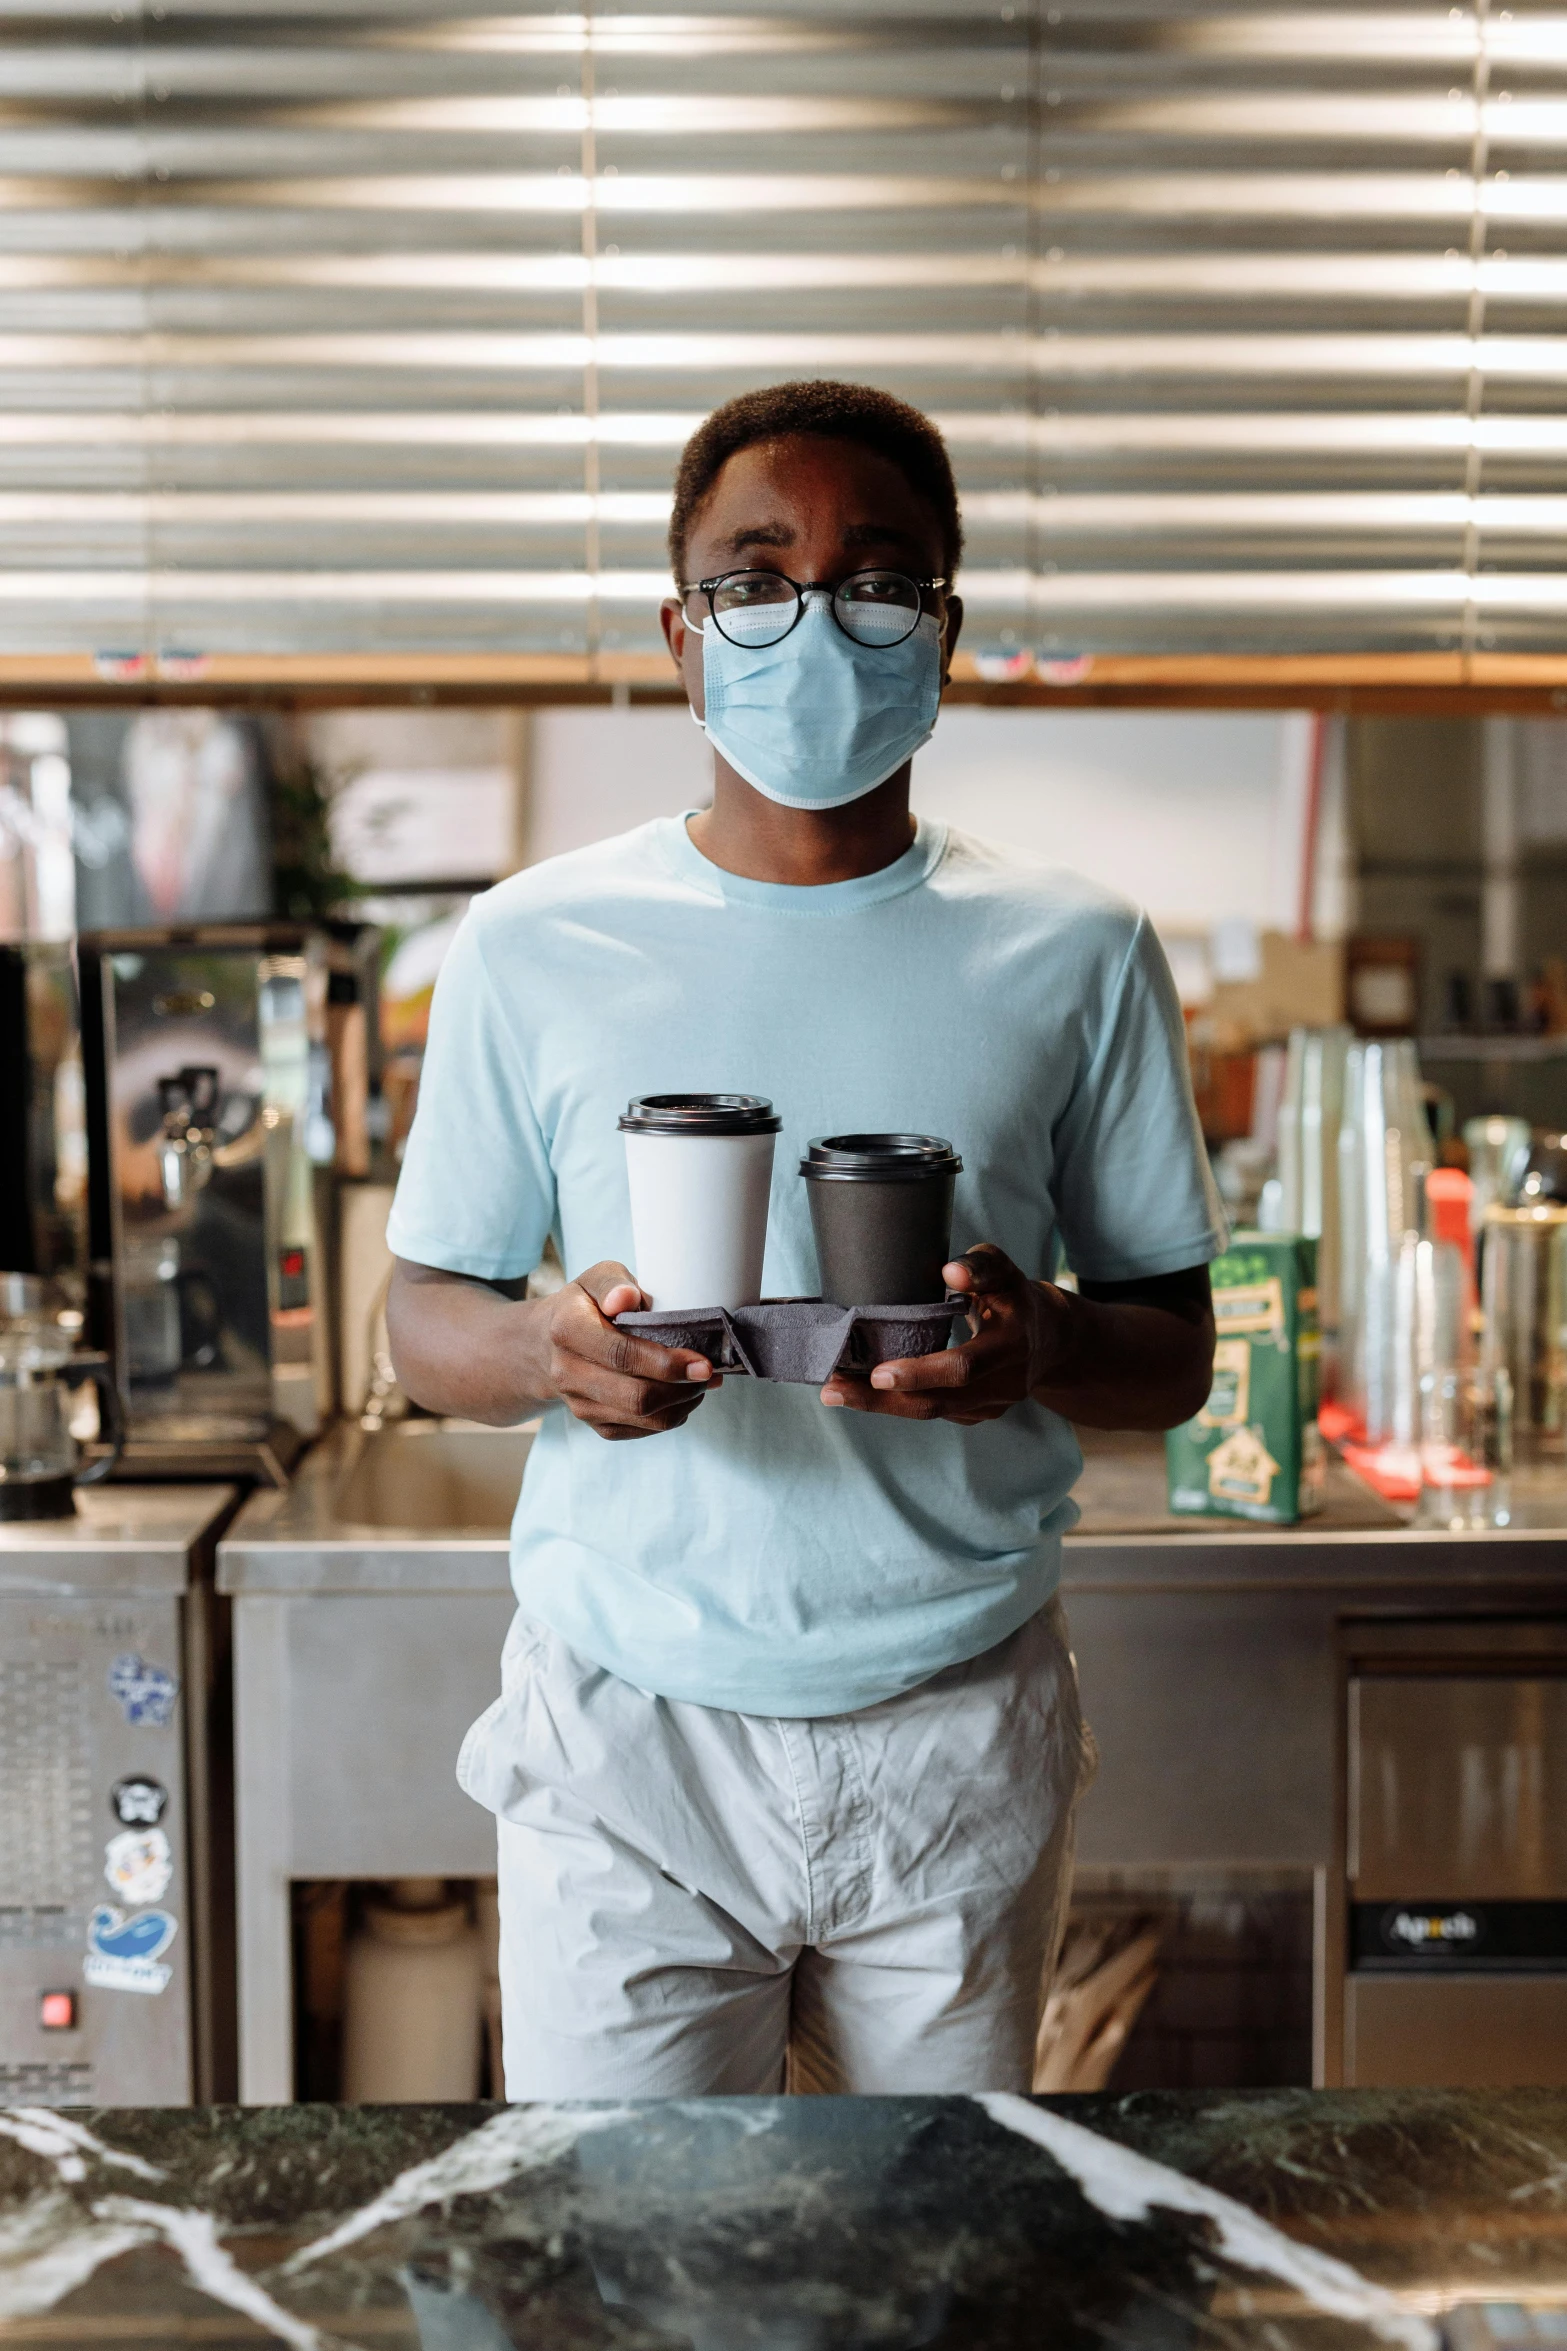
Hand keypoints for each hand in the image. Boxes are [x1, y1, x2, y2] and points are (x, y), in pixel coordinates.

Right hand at [535, 1261, 719, 1440]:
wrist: (547, 1344)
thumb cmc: (584, 1305)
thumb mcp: (595, 1279)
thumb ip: (613, 1282)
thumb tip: (627, 1298)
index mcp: (568, 1330)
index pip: (622, 1355)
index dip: (667, 1363)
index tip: (703, 1362)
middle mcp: (567, 1372)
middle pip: (636, 1396)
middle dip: (683, 1388)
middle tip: (709, 1373)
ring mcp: (579, 1403)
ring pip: (643, 1419)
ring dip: (683, 1404)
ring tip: (701, 1384)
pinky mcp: (593, 1423)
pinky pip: (640, 1431)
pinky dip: (670, 1417)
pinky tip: (683, 1396)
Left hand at [819, 1244, 1069, 1423]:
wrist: (1050, 1338)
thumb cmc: (1015, 1296)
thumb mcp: (1004, 1270)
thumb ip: (980, 1266)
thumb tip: (948, 1271)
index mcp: (1011, 1345)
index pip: (962, 1367)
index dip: (920, 1373)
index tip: (877, 1373)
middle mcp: (1004, 1384)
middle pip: (938, 1402)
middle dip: (882, 1400)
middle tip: (833, 1390)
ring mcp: (992, 1406)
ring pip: (932, 1413)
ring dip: (881, 1405)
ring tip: (835, 1393)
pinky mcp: (979, 1415)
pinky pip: (935, 1412)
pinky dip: (898, 1404)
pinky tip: (864, 1394)